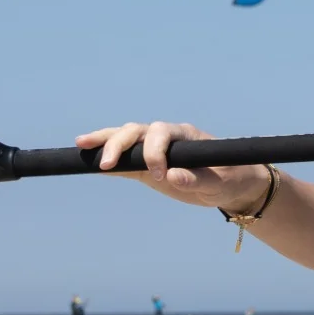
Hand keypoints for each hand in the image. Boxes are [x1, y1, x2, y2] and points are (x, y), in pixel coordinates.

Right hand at [73, 121, 270, 213]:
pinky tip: (88, 161)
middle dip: (120, 144)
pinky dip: (107, 159)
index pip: (162, 132)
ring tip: (82, 145)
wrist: (231, 183)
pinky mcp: (147, 165)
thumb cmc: (230, 178)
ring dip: (105, 141)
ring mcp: (154, 149)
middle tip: (107, 165)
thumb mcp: (220, 182)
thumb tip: (173, 175)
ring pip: (126, 138)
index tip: (161, 175)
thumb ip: (197, 179)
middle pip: (137, 131)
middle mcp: (166, 137)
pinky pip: (124, 159)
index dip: (156, 151)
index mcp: (185, 135)